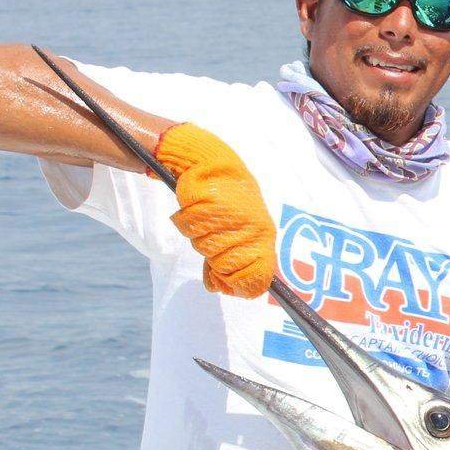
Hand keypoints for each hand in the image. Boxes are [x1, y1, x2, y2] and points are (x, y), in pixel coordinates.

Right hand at [154, 123, 277, 297]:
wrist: (208, 161)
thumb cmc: (222, 198)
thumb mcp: (231, 229)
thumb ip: (227, 257)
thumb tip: (217, 288)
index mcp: (263, 234)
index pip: (256, 274)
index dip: (239, 284)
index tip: (227, 285)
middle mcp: (253, 226)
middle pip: (225, 264)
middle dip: (213, 257)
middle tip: (210, 236)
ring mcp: (233, 215)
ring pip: (205, 246)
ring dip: (198, 235)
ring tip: (204, 215)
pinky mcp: (211, 201)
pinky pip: (190, 226)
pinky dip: (186, 219)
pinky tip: (193, 206)